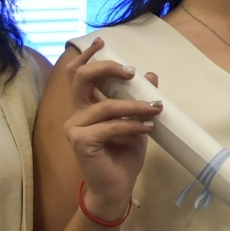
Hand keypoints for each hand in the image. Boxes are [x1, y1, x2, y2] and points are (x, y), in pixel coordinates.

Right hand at [63, 39, 160, 220]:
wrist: (116, 188)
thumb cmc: (123, 155)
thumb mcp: (136, 122)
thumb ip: (139, 99)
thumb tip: (151, 75)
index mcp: (83, 106)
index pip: (77, 74)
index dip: (87, 56)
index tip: (102, 42)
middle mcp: (74, 113)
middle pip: (81, 78)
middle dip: (108, 69)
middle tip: (132, 72)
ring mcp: (74, 127)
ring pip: (106, 105)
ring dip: (135, 105)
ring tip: (155, 108)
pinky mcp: (80, 142)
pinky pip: (111, 126)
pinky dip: (132, 125)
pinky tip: (147, 127)